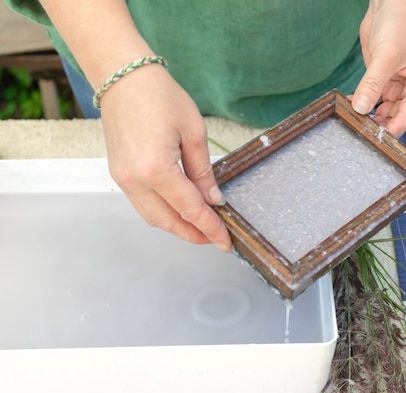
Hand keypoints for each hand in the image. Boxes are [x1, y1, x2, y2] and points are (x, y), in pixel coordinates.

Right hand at [99, 64, 231, 248]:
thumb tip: (214, 199)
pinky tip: (179, 211)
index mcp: (156, 170)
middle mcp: (135, 180)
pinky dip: (162, 214)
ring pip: (153, 218)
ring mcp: (123, 179)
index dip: (210, 228)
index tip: (225, 240)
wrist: (123, 78)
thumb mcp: (193, 132)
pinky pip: (142, 205)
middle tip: (216, 238)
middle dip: (194, 234)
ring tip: (200, 228)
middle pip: (169, 222)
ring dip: (177, 227)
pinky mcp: (119, 174)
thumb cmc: (159, 96)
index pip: (190, 210)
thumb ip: (204, 172)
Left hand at [352, 0, 405, 137]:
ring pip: (382, 110)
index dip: (392, 128)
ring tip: (351, 120)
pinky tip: (348, 105)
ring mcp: (399, 86)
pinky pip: (372, 99)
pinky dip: (361, 103)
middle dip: (378, 123)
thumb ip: (372, 85)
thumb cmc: (399, 24)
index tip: (375, 140)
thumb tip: (360, 108)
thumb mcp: (385, 57)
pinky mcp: (384, 81)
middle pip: (396, 116)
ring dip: (367, 115)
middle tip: (357, 131)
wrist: (389, 4)